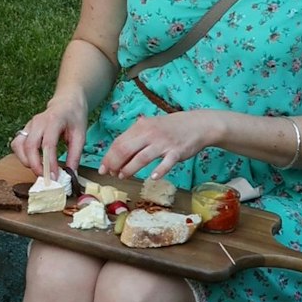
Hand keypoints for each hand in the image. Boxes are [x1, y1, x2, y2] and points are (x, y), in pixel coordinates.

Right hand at [11, 96, 90, 178]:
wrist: (66, 103)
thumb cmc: (74, 117)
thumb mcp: (80, 135)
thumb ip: (75, 154)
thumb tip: (71, 173)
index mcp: (53, 120)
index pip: (48, 144)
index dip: (49, 162)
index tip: (55, 176)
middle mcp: (37, 122)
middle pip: (30, 146)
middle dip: (36, 166)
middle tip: (46, 178)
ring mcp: (28, 125)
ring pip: (19, 146)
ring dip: (26, 161)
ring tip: (39, 170)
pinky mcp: (24, 130)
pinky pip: (17, 144)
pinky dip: (21, 156)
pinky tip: (32, 162)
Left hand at [98, 110, 217, 179]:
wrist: (197, 124)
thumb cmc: (170, 128)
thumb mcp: (149, 127)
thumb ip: (134, 138)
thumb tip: (116, 154)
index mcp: (141, 127)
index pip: (119, 142)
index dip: (109, 157)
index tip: (103, 168)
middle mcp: (150, 134)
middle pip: (126, 150)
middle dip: (115, 164)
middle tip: (111, 174)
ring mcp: (164, 143)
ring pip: (142, 157)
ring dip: (129, 169)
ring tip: (123, 176)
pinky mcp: (177, 151)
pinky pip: (167, 162)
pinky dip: (160, 170)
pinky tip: (153, 177)